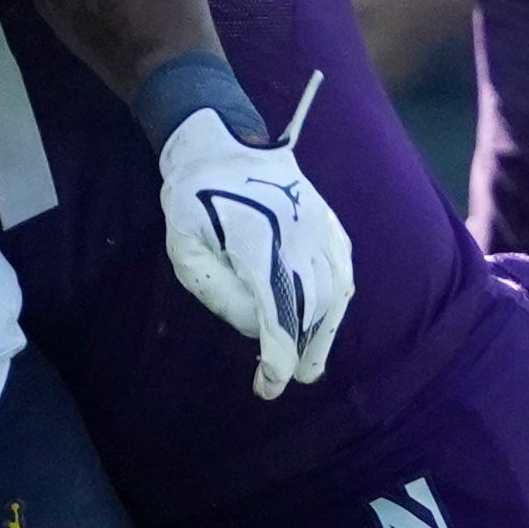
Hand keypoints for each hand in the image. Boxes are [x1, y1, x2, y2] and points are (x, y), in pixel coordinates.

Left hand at [157, 106, 353, 396]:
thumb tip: (255, 328)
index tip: (270, 387)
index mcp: (259, 241)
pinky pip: (343, 269)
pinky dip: (339, 301)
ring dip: (324, 333)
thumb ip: (219, 292)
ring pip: (334, 291)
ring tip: (311, 364)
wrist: (224, 141)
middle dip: (302, 350)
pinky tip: (329, 321)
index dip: (277, 355)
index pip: (277, 311)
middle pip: (311, 306)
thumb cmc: (194, 197)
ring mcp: (319, 226)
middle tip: (289, 380)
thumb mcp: (185, 248)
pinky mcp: (328, 221)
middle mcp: (299, 235)